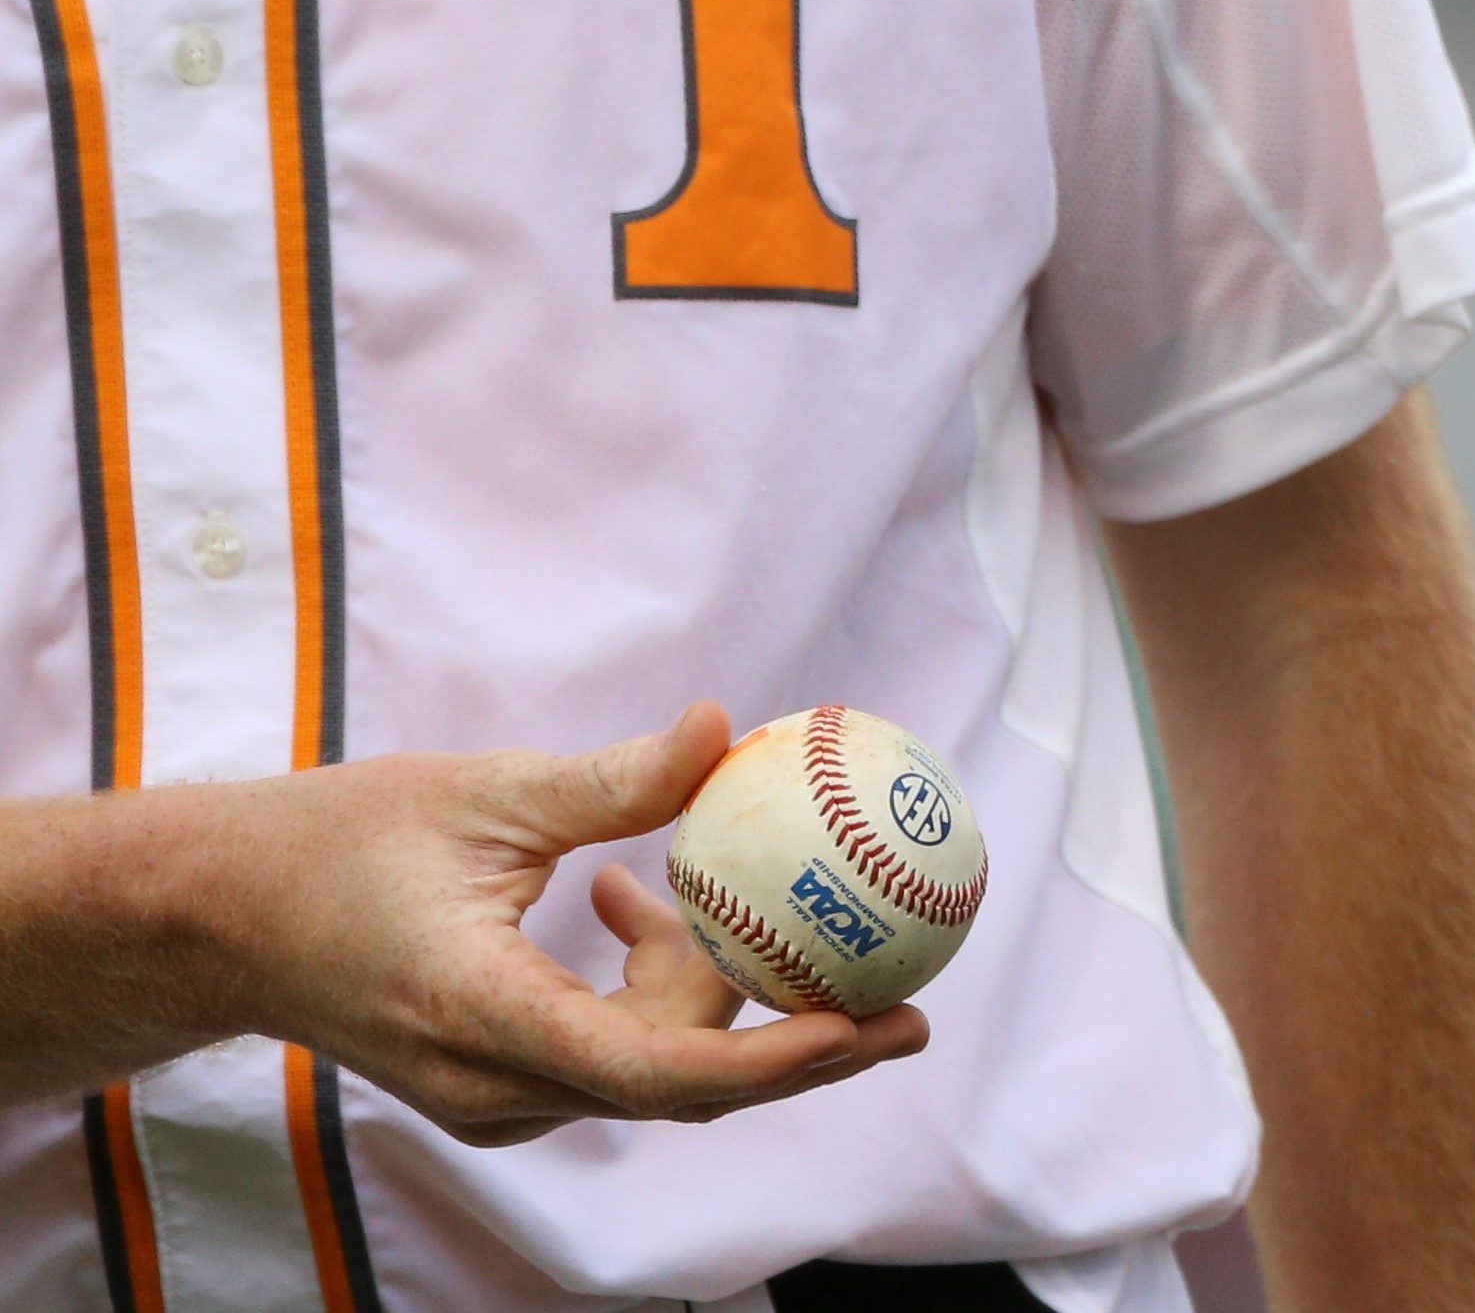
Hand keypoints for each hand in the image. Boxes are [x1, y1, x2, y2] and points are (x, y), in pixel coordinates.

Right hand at [194, 703, 929, 1144]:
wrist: (219, 918)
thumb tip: (723, 727)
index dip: (773, 1059)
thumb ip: (610, 781)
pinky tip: (619, 904)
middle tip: (901, 987)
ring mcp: (486, 1100)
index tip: (866, 1027)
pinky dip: (647, 991)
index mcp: (483, 1014)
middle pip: (678, 1078)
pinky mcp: (490, 1088)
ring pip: (648, 1062)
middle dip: (788, 1032)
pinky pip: (609, 1055)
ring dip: (695, 983)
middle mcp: (489, 1084)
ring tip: (649, 883)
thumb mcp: (481, 795)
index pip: (653, 1071)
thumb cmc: (338, 844)